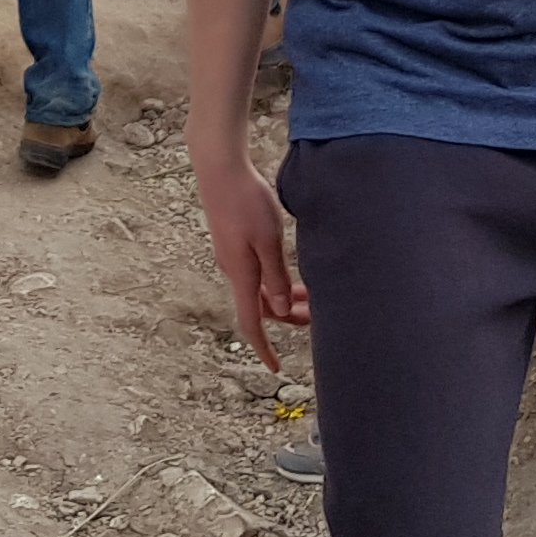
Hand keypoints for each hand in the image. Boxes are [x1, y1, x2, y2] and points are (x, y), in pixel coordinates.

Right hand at [191, 152, 306, 368]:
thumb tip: (279, 309)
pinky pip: (255, 272)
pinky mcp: (234, 241)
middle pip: (259, 306)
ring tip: (311, 292)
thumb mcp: (268, 240)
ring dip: (283, 296)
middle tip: (315, 315)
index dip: (263, 347)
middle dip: (286, 316)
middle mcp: (233, 269)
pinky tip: (290, 269)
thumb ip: (275, 276)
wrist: (220, 170)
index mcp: (241, 273)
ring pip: (259, 288)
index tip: (275, 367)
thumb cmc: (246, 201)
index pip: (251, 322)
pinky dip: (275, 279)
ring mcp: (232, 255)